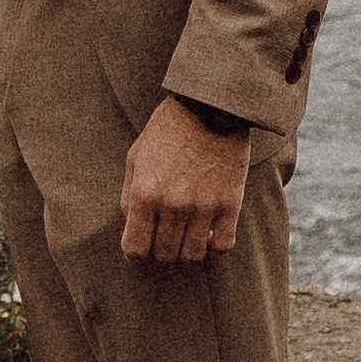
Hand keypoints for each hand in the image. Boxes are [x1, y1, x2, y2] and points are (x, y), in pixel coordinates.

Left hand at [119, 96, 251, 265]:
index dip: (137, 253)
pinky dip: (216, 245)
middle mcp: (173, 205)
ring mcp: (203, 206)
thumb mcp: (136, 157)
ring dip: (188, 250)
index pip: (135, 249)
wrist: (209, 106)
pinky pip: (223, 246)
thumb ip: (130, 195)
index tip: (143, 247)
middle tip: (167, 237)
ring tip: (188, 235)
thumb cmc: (167, 130)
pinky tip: (211, 232)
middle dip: (162, 251)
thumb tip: (132, 226)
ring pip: (193, 256)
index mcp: (145, 194)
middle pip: (165, 255)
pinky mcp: (230, 204)